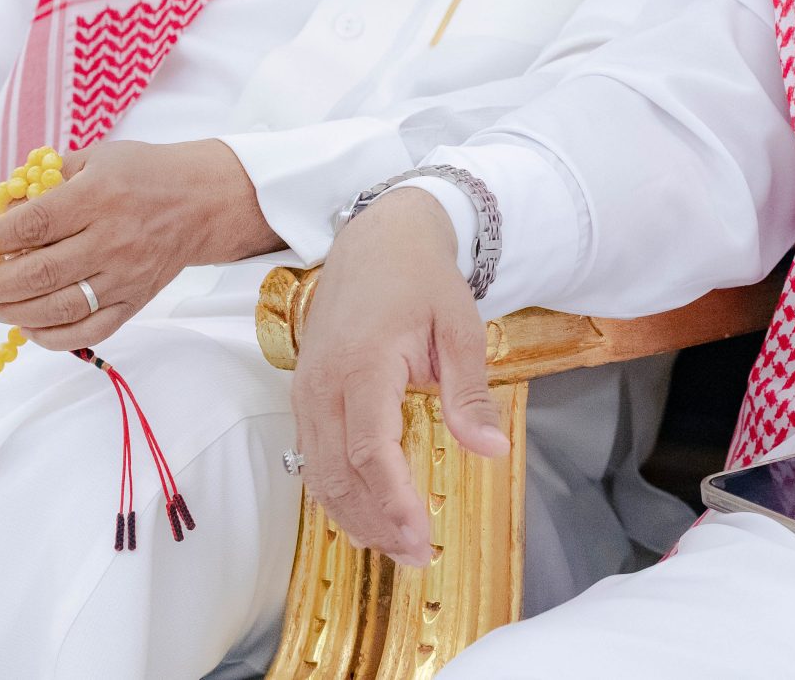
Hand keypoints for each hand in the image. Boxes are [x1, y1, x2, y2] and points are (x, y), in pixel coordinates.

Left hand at [0, 139, 282, 352]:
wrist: (204, 201)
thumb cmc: (145, 173)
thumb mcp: (97, 158)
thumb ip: (49, 181)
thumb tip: (2, 210)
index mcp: (99, 196)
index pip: (32, 224)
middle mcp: (112, 239)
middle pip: (41, 272)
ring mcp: (126, 275)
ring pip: (60, 307)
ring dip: (14, 313)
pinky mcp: (136, 301)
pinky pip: (90, 331)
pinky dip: (53, 336)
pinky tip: (29, 327)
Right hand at [290, 189, 506, 563]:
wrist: (377, 238)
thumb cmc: (422, 279)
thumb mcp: (461, 327)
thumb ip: (470, 392)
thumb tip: (490, 450)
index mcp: (363, 364)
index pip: (370, 450)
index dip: (393, 501)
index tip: (421, 537)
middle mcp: (324, 383)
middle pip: (339, 473)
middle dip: (377, 522)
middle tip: (418, 556)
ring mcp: (307, 391)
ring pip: (319, 472)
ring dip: (355, 516)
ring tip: (397, 546)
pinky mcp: (304, 395)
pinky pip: (313, 456)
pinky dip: (337, 493)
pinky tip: (367, 514)